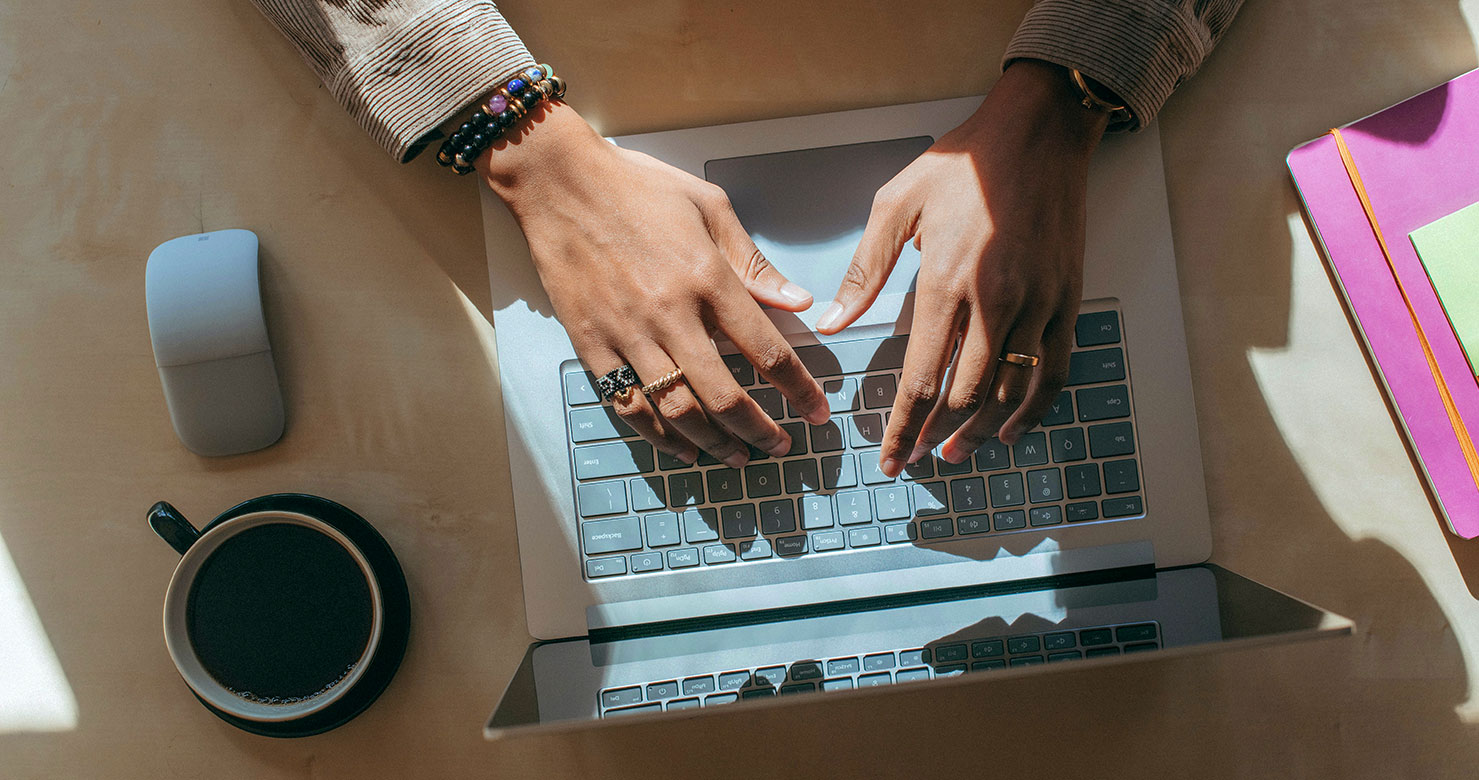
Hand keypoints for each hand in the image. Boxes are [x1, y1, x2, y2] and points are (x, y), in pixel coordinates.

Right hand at [480, 102, 830, 467]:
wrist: (558, 181)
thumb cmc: (636, 186)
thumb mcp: (709, 206)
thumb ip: (753, 261)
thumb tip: (798, 300)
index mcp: (707, 277)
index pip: (767, 351)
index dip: (799, 390)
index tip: (817, 411)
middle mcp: (670, 313)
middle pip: (726, 396)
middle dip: (761, 432)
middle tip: (781, 446)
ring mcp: (627, 333)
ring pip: (678, 411)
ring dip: (715, 444)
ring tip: (738, 456)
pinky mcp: (592, 344)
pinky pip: (629, 405)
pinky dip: (659, 435)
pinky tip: (682, 448)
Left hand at [816, 60, 1108, 476]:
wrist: (1037, 130)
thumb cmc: (961, 163)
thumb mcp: (895, 205)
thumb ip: (865, 270)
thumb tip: (835, 322)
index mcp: (946, 282)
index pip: (921, 378)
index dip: (903, 427)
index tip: (890, 458)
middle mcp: (995, 301)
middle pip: (965, 396)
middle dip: (935, 436)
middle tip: (915, 458)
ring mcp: (1038, 303)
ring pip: (1011, 391)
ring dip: (982, 432)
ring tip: (956, 453)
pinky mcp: (1067, 299)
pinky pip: (1054, 371)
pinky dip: (1035, 409)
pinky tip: (1013, 429)